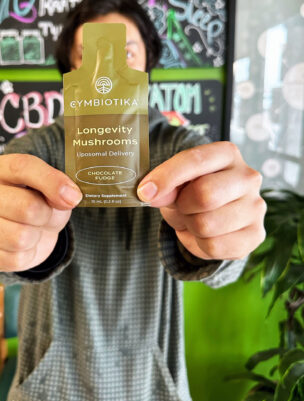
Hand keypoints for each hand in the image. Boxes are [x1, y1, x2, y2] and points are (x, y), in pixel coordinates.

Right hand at [0, 154, 81, 271]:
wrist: (25, 228)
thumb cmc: (38, 201)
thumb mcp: (53, 187)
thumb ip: (60, 185)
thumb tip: (70, 197)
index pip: (23, 167)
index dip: (52, 183)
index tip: (73, 197)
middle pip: (26, 208)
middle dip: (46, 216)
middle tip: (46, 216)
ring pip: (19, 238)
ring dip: (36, 238)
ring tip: (33, 230)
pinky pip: (13, 260)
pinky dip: (27, 256)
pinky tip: (23, 246)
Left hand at [137, 142, 265, 260]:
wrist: (217, 213)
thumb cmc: (193, 190)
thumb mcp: (176, 182)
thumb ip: (165, 184)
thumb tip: (151, 193)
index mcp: (227, 154)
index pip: (195, 160)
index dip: (166, 177)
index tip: (144, 192)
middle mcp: (248, 177)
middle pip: (204, 195)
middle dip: (182, 206)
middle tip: (181, 207)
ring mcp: (256, 207)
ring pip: (206, 225)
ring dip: (190, 227)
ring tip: (194, 220)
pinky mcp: (256, 235)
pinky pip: (214, 247)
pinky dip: (198, 245)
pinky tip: (203, 235)